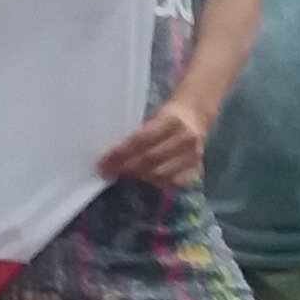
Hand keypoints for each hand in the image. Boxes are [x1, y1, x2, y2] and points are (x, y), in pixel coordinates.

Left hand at [97, 95, 211, 185]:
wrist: (193, 116)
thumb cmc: (166, 116)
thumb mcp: (152, 117)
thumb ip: (137, 135)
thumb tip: (112, 155)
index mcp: (173, 120)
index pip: (141, 140)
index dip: (120, 153)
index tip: (102, 161)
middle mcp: (186, 139)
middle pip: (150, 159)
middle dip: (125, 167)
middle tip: (106, 171)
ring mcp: (194, 156)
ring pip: (160, 174)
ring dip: (137, 176)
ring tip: (122, 174)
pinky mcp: (196, 169)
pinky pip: (173, 183)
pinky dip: (155, 182)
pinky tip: (143, 178)